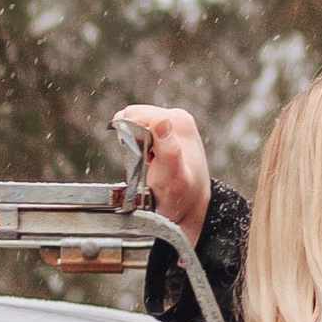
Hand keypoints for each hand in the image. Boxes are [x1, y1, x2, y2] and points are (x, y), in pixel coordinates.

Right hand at [113, 105, 210, 246]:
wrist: (191, 206)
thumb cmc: (182, 196)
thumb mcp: (173, 178)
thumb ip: (169, 150)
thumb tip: (160, 121)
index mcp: (178, 122)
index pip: (135, 114)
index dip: (129, 136)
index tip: (141, 156)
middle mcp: (177, 118)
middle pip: (134, 116)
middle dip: (132, 139)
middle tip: (146, 161)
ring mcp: (173, 123)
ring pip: (135, 123)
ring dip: (134, 143)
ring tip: (149, 162)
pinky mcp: (167, 131)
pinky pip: (140, 130)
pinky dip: (137, 145)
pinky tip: (149, 160)